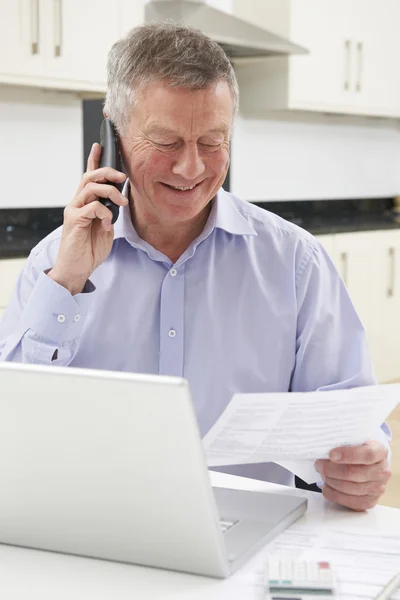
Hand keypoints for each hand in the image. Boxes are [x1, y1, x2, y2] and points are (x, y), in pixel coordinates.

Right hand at [48, 143, 127, 294]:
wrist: (76, 269)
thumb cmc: (89, 250)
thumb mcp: (105, 228)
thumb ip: (109, 213)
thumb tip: (118, 202)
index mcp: (85, 203)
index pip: (89, 176)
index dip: (94, 160)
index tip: (100, 146)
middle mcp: (77, 203)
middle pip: (90, 177)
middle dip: (108, 172)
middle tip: (123, 177)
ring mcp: (74, 210)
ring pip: (91, 188)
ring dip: (110, 192)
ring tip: (121, 203)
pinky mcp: (74, 220)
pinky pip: (92, 207)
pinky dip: (104, 213)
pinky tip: (107, 224)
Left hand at [315, 441, 390, 510]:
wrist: (369, 464)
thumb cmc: (358, 450)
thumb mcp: (355, 441)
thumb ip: (344, 442)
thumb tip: (323, 448)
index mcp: (380, 452)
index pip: (367, 454)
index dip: (348, 455)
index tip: (331, 454)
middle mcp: (382, 471)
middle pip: (353, 473)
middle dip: (330, 469)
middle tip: (319, 464)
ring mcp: (377, 488)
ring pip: (349, 488)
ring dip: (330, 481)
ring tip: (322, 474)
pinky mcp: (370, 501)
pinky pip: (349, 501)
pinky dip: (333, 494)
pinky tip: (327, 486)